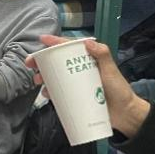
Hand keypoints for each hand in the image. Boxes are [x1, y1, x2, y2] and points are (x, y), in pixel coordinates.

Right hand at [26, 35, 149, 136]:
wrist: (124, 113)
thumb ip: (102, 55)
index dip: (54, 42)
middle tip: (31, 64)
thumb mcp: (111, 70)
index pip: (69, 47)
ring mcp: (76, 83)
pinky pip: (59, 92)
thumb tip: (88, 42)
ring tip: (38, 81)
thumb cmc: (119, 90)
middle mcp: (80, 69)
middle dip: (42, 61)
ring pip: (55, 76)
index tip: (41, 40)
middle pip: (57, 61)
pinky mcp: (74, 96)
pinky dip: (50, 91)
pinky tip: (46, 93)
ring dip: (43, 76)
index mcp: (88, 59)